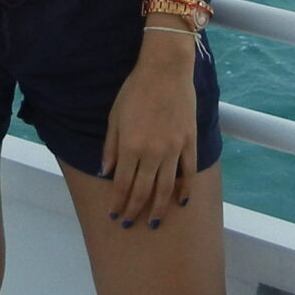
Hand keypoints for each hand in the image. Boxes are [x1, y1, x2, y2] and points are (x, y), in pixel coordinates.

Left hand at [102, 34, 199, 228]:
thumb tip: (105, 173)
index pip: (123, 184)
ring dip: (158, 208)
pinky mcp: (189, 142)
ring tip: (153, 223)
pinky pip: (189, 172)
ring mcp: (173, 149)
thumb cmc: (135, 90)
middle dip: (135, 210)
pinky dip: (185, 190)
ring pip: (166, 187)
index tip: (115, 215)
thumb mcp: (114, 117)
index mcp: (130, 146)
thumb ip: (110, 147)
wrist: (165, 70)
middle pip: (143, 190)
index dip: (118, 202)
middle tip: (130, 224)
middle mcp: (152, 152)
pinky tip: (181, 202)